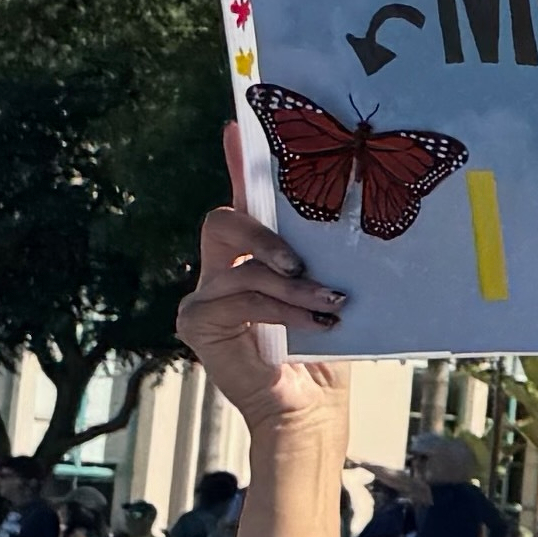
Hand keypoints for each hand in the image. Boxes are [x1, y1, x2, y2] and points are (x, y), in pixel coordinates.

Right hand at [176, 124, 353, 446]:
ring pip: (244, 266)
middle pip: (223, 220)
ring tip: (327, 302)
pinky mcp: (196, 322)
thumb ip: (318, 255)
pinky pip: (243, 297)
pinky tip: (313, 320)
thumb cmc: (323, 354)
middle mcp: (219, 271)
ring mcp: (203, 297)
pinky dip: (283, 308)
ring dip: (292, 285)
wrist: (308, 410)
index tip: (241, 126)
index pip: (241, 201)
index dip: (238, 162)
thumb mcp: (326, 290)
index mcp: (250, 258)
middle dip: (262, 231)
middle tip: (298, 257)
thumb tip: (340, 207)